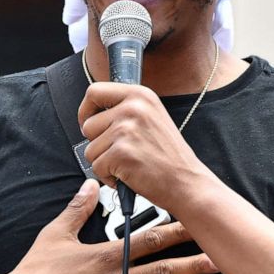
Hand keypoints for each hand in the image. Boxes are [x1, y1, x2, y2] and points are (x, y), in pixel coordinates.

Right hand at [10, 180, 221, 273]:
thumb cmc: (37, 270)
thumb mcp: (56, 233)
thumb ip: (78, 209)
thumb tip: (92, 185)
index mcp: (107, 255)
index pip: (150, 240)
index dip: (176, 232)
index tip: (197, 227)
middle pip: (163, 269)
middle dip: (194, 264)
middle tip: (220, 260)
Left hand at [78, 82, 213, 211]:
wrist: (186, 182)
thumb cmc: (169, 156)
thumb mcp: (152, 117)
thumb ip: (125, 109)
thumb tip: (93, 112)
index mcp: (140, 95)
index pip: (94, 91)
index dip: (86, 110)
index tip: (90, 122)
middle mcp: (133, 108)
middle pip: (88, 124)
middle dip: (98, 143)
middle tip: (120, 152)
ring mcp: (126, 130)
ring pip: (90, 148)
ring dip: (104, 162)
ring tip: (128, 164)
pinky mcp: (121, 153)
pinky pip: (96, 167)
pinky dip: (108, 176)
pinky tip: (128, 175)